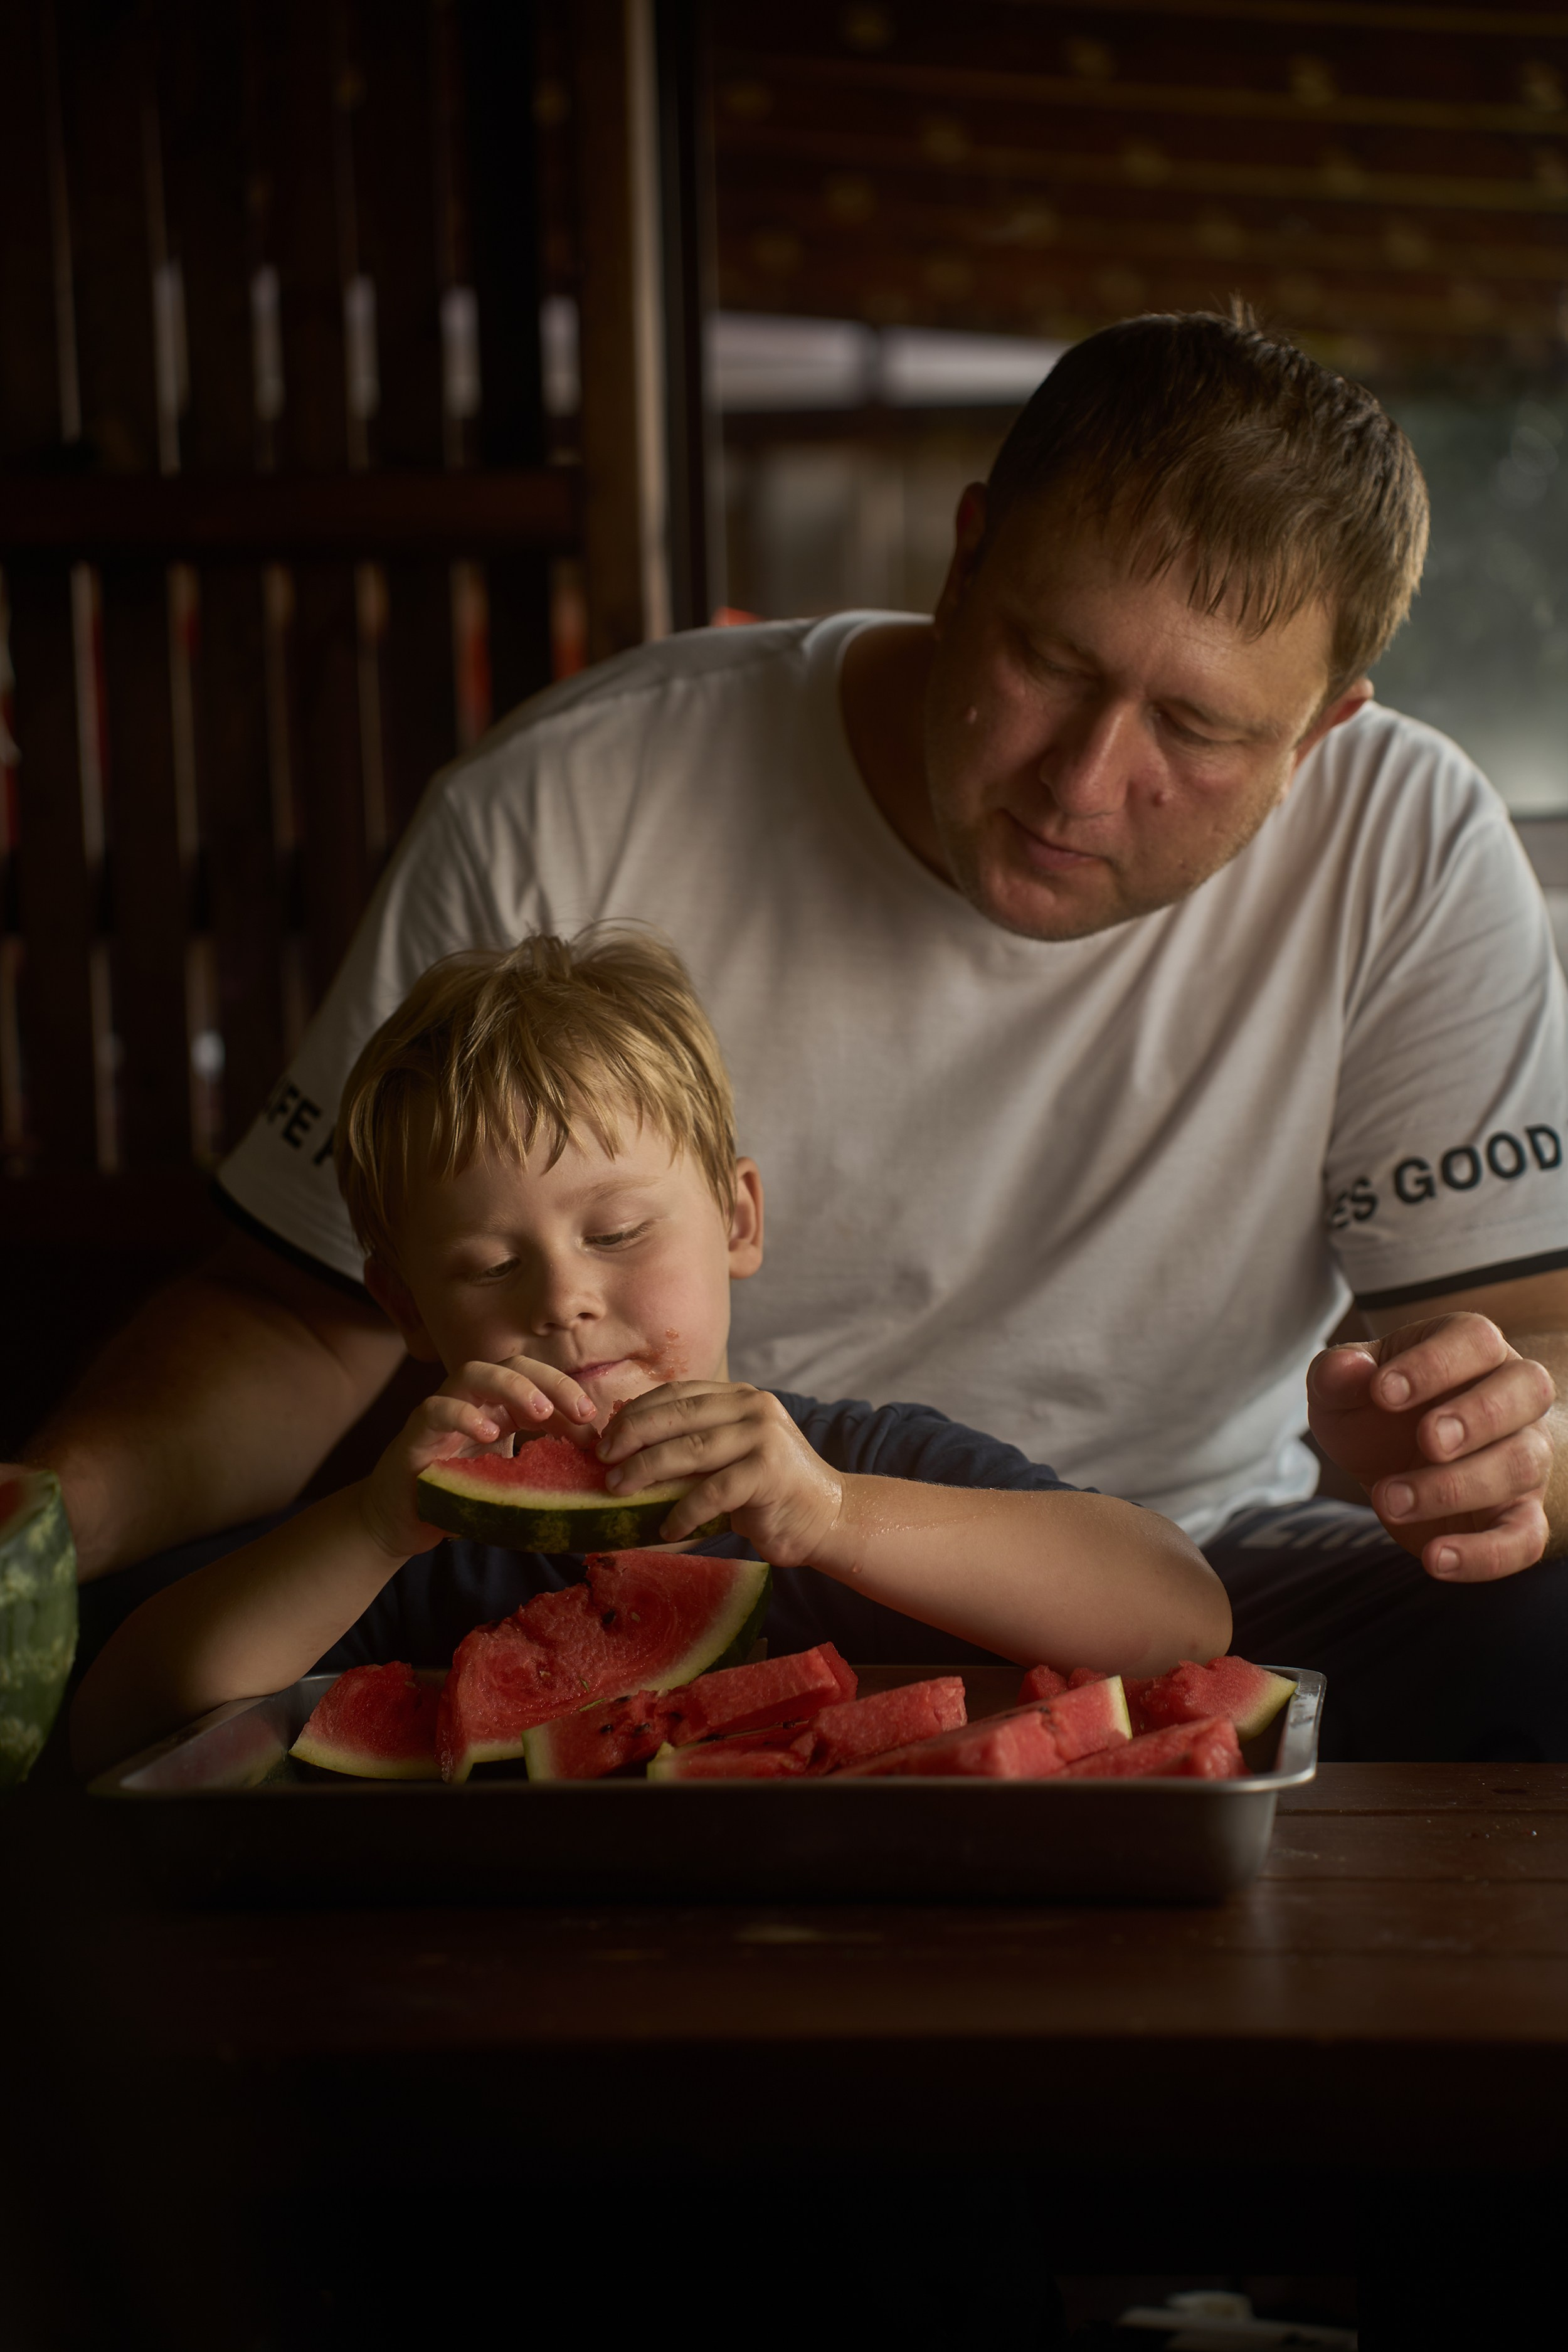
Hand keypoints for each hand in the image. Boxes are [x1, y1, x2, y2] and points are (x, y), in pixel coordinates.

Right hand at [358, 1355, 597, 1559]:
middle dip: (550, 1381)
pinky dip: (462, 1415)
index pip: (537, 1382)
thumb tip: (595, 1467)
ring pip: (472, 1374)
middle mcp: (470, 1401)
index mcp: (497, 1409)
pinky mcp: (414, 1434)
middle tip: (580, 1411)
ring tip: (540, 1412)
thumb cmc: (459, 1497)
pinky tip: (487, 1435)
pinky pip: (435, 1410)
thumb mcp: (510, 1482)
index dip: (568, 1395)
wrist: (402, 1522)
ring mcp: (440, 1412)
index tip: (595, 1422)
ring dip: (511, 1387)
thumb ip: (544, 1469)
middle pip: (511, 1366)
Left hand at [596, 1382, 845, 1564]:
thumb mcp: (730, 1455)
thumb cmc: (768, 1491)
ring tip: (619, 1491)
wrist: (826, 1517)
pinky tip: (666, 1529)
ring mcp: (763, 1438)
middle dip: (632, 1437)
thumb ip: (695, 1442)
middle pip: (677, 1416)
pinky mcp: (768, 1474)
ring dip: (646, 1471)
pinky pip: (711, 1492)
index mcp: (741, 1396)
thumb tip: (626, 1449)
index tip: (606, 1437)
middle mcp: (753, 1407)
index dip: (636, 1412)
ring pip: (689, 1450)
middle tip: (603, 1461)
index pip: (678, 1393)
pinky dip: (683, 1512)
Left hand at [1308, 1313, 1554, 1580]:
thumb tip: (1348, 1367)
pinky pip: (1525, 1538)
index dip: (1435, 1364)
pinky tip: (1436, 1560)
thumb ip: (1337, 1374)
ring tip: (1389, 1500)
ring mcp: (1524, 1455)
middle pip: (1526, 1389)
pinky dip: (1486, 1555)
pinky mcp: (1520, 1515)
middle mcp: (1512, 1396)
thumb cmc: (1375, 1413)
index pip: (1475, 1340)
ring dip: (1456, 1487)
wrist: (1400, 1463)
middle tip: (1426, 1441)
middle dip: (1476, 1417)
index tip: (1382, 1391)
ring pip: (1522, 1463)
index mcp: (1470, 1348)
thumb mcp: (1341, 1390)